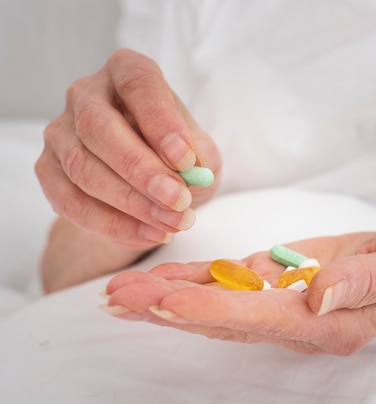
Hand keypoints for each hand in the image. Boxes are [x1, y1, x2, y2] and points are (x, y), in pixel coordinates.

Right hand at [35, 48, 220, 249]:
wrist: (150, 186)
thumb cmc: (177, 158)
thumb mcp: (200, 151)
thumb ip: (199, 156)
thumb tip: (190, 171)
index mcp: (127, 71)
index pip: (138, 84)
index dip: (161, 121)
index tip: (186, 159)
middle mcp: (86, 94)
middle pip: (99, 127)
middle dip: (141, 171)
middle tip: (178, 201)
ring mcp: (60, 131)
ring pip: (83, 168)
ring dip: (131, 203)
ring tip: (173, 223)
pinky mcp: (48, 169)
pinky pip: (71, 202)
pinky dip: (113, 224)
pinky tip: (150, 234)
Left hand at [102, 222, 375, 354]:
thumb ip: (367, 282)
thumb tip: (321, 297)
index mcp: (329, 324)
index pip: (264, 319)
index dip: (215, 311)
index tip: (169, 304)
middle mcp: (297, 322)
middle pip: (226, 320)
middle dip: (171, 308)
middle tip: (119, 299)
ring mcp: (282, 305)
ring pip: (218, 305)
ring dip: (168, 297)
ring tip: (119, 292)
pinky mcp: (276, 284)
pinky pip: (229, 285)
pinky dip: (192, 281)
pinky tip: (158, 279)